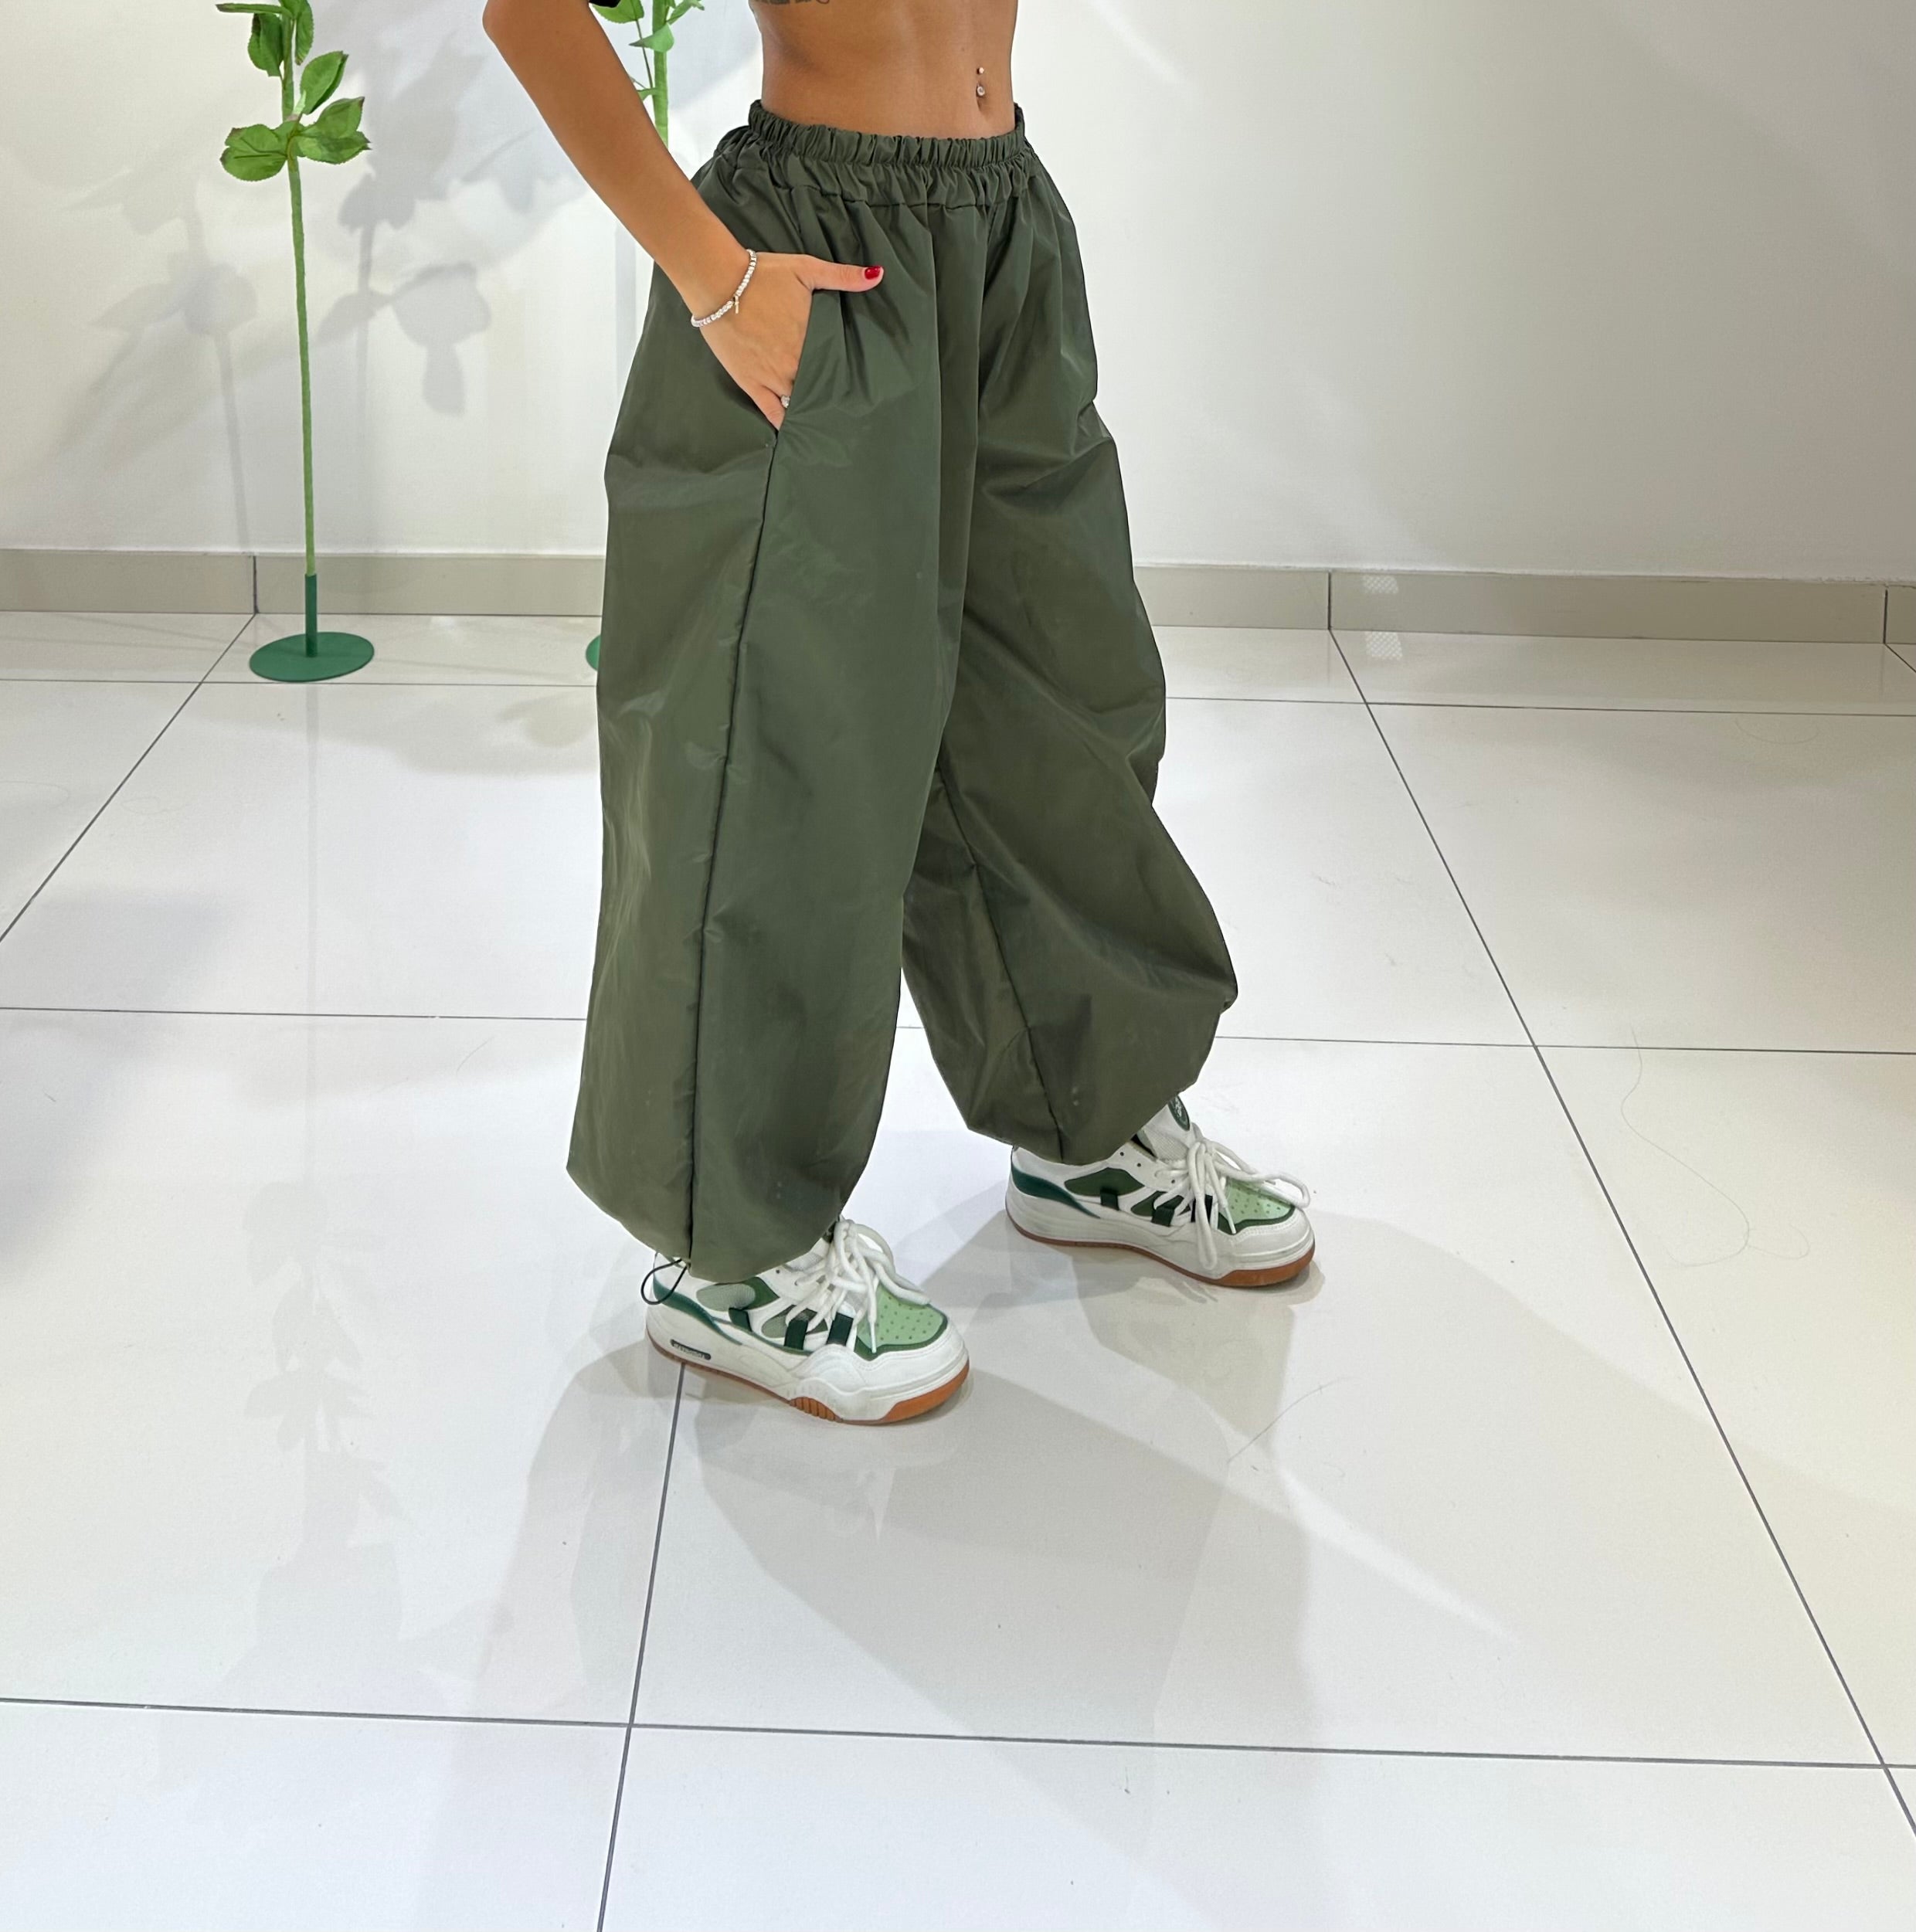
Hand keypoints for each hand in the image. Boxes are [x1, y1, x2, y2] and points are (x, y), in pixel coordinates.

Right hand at [694, 251, 883, 428]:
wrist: (717, 281)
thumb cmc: (762, 274)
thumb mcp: (806, 269)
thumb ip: (843, 276)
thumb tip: (878, 275)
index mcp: (811, 339)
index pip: (837, 366)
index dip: (846, 375)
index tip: (857, 383)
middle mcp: (794, 364)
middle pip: (820, 387)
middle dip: (830, 394)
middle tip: (844, 404)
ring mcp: (772, 377)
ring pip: (798, 402)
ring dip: (810, 408)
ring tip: (825, 418)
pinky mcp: (750, 382)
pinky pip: (771, 411)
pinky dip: (784, 422)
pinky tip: (795, 429)